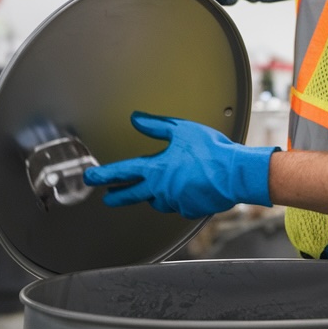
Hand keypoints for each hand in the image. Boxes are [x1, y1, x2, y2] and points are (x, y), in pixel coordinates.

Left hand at [83, 112, 276, 218]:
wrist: (235, 174)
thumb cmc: (212, 151)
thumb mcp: (182, 130)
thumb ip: (156, 125)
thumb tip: (137, 119)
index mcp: (157, 168)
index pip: (123, 172)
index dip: (104, 175)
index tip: (92, 178)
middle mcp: (162, 189)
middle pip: (132, 195)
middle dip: (118, 196)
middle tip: (109, 197)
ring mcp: (175, 202)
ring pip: (157, 201)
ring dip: (153, 195)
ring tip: (156, 189)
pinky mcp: (189, 210)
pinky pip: (177, 206)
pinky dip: (177, 199)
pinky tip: (185, 191)